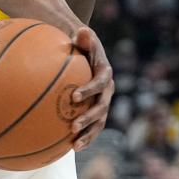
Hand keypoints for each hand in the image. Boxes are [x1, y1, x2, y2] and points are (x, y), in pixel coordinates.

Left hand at [69, 26, 113, 151]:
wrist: (87, 53)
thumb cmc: (80, 44)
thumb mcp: (82, 38)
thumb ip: (83, 36)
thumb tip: (82, 30)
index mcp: (105, 73)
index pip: (100, 82)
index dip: (89, 89)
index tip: (73, 96)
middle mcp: (108, 90)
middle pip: (101, 107)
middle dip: (89, 118)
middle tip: (72, 125)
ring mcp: (104, 102)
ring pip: (99, 122)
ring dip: (88, 134)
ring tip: (74, 144)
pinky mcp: (97, 111)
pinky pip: (93, 127)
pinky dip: (85, 137)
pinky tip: (71, 147)